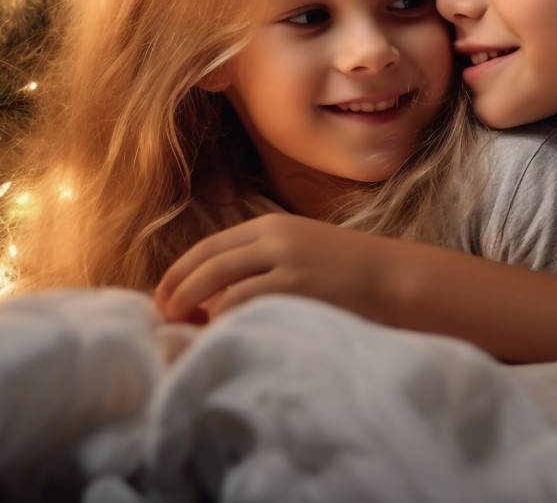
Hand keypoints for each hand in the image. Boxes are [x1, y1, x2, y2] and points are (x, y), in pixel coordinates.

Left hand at [153, 212, 405, 324]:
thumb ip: (261, 262)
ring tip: (183, 327)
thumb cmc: (346, 272)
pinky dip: (224, 316)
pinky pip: (246, 300)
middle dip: (177, 288)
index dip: (179, 271)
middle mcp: (273, 237)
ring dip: (194, 305)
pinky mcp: (298, 286)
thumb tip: (214, 296)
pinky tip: (218, 331)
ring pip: (221, 281)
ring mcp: (286, 261)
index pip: (210, 245)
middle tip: (163, 314)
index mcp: (270, 226)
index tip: (162, 294)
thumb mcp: (300, 250)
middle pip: (207, 261)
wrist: (394, 276)